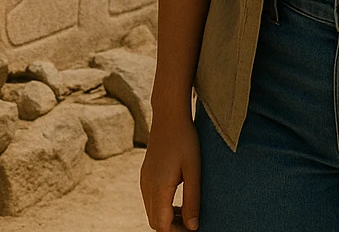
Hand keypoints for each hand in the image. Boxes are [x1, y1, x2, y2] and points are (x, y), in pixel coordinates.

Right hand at [140, 111, 201, 230]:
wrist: (169, 117)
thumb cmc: (185, 141)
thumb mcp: (194, 172)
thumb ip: (192, 200)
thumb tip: (193, 227)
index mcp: (158, 188)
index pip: (162, 225)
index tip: (193, 228)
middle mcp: (147, 187)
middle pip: (155, 222)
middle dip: (172, 228)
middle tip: (192, 224)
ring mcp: (144, 181)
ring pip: (152, 212)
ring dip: (168, 218)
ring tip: (188, 213)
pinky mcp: (146, 175)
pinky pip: (151, 200)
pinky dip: (163, 207)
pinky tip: (179, 200)